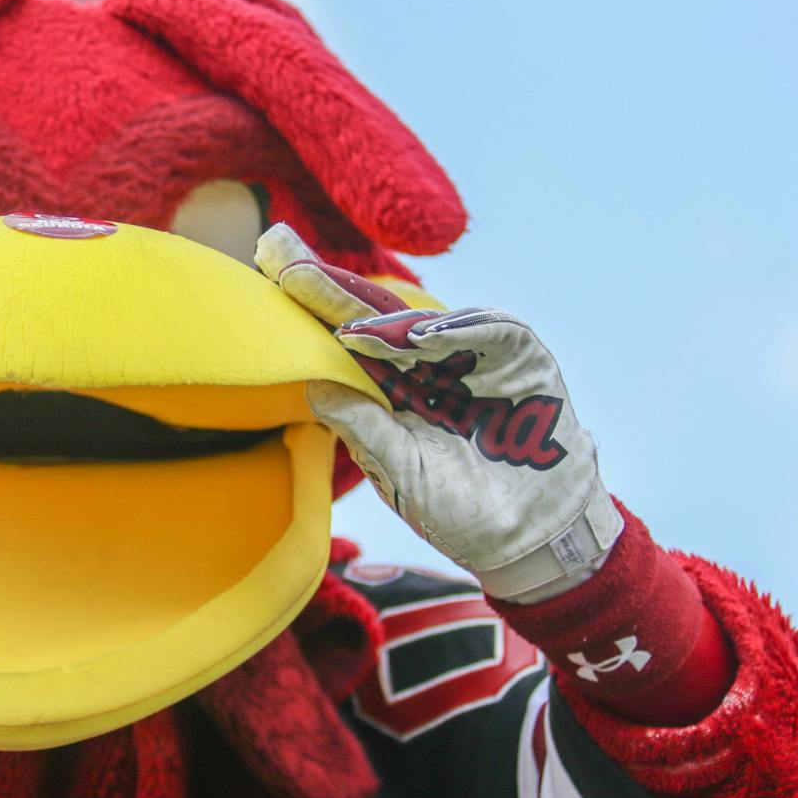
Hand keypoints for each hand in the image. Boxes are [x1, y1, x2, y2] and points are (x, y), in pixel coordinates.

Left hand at [256, 224, 621, 602]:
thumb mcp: (401, 471)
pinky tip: (426, 337)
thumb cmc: (460, 509)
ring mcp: (475, 359)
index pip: (342, 339)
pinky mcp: (525, 362)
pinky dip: (463, 329)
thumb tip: (311, 388)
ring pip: (428, 320)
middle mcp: (426, 365)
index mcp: (390, 388)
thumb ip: (364, 428)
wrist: (532, 540)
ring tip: (355, 330)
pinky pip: (495, 331)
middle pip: (375, 313)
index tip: (265, 269)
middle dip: (330, 285)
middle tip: (283, 257)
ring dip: (391, 319)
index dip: (309, 305)